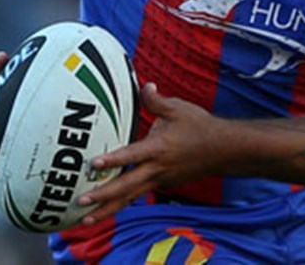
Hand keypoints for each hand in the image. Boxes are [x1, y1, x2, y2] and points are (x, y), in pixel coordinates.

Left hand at [77, 83, 222, 224]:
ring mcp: (160, 180)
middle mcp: (157, 169)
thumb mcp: (178, 108)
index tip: (94, 164)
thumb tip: (144, 86)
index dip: (113, 160)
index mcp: (158, 148)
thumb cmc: (200, 127)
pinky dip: (121, 203)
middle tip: (81, 202)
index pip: (132, 156)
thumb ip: (156, 100)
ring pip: (130, 198)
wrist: (223, 151)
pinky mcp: (162, 185)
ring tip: (86, 219)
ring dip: (108, 209)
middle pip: (126, 187)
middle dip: (103, 196)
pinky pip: (138, 195)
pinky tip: (106, 210)